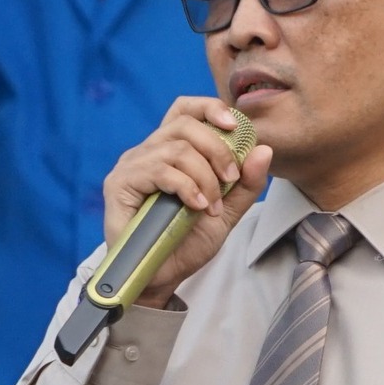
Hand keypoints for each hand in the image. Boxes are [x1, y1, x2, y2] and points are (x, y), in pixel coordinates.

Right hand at [101, 98, 272, 307]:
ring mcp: (132, 166)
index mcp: (170, 150)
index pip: (185, 110)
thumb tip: (263, 149)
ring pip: (176, 149)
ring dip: (204, 177)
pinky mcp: (120, 184)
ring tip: (210, 205)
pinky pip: (158, 170)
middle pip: (185, 125)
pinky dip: (186, 186)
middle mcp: (148, 151)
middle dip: (218, 149)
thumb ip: (246, 183)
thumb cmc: (187, 242)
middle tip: (231, 178)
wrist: (164, 276)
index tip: (236, 126)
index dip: (209, 108)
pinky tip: (195, 206)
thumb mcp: (226, 211)